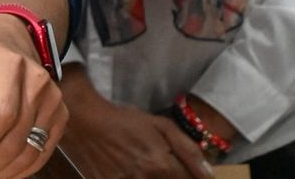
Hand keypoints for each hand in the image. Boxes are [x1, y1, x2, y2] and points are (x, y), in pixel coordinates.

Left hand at [0, 21, 64, 177]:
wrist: (15, 44)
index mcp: (11, 65)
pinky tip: (0, 172)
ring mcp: (53, 102)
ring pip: (30, 151)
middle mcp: (38, 83)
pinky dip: (21, 170)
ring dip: (2, 171)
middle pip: (16, 138)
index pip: (2, 113)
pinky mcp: (60, 117)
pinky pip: (42, 153)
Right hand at [58, 69, 209, 178]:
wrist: (85, 122)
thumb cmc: (125, 121)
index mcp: (160, 164)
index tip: (191, 174)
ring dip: (155, 178)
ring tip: (149, 168)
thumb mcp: (160, 125)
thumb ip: (188, 149)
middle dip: (175, 178)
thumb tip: (209, 174)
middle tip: (164, 168)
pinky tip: (135, 171)